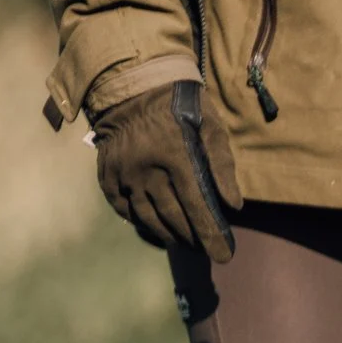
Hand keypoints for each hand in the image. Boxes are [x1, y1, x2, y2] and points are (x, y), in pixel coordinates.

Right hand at [90, 80, 242, 259]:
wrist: (132, 87)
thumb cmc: (182, 107)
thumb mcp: (210, 126)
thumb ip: (222, 165)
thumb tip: (234, 205)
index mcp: (175, 156)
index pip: (197, 205)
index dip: (211, 233)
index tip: (224, 255)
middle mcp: (146, 169)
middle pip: (172, 216)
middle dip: (193, 238)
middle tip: (208, 250)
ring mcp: (123, 174)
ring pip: (148, 217)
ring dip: (170, 235)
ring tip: (186, 243)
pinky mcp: (107, 175)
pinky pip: (124, 209)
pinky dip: (142, 222)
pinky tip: (157, 228)